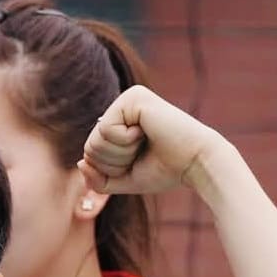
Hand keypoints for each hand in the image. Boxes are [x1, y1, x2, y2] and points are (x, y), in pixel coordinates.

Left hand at [78, 85, 227, 195]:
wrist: (195, 163)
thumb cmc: (164, 171)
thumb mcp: (124, 180)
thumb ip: (98, 179)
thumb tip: (81, 162)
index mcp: (119, 124)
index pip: (91, 154)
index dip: (110, 169)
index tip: (138, 162)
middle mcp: (121, 107)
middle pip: (90, 147)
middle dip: (114, 162)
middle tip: (142, 153)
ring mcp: (126, 99)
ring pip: (95, 140)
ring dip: (120, 153)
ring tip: (146, 142)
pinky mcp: (133, 96)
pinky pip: (106, 129)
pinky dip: (125, 141)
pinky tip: (146, 132)